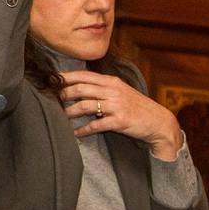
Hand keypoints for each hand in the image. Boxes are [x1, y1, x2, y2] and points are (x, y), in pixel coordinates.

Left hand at [57, 70, 180, 159]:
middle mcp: (113, 90)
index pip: (83, 75)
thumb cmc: (137, 107)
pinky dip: (83, 130)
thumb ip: (103, 87)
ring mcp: (116, 105)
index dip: (65, 77)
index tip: (50, 80)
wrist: (159, 122)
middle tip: (49, 99)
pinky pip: (96, 125)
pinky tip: (74, 133)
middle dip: (62, 94)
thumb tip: (79, 87)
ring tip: (59, 117)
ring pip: (85, 106)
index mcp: (112, 82)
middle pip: (81, 89)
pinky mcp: (120, 121)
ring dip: (69, 112)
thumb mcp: (121, 91)